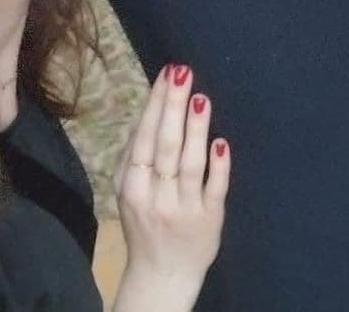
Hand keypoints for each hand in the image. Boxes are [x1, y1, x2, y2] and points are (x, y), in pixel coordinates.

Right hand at [112, 63, 229, 311]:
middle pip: (164, 146)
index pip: (144, 138)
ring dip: (196, 129)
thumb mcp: (127, 192)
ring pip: (189, 164)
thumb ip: (134, 156)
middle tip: (183, 72)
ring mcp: (184, 208)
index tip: (167, 73)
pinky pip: (214, 189)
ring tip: (201, 98)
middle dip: (172, 107)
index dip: (155, 105)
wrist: (162, 275)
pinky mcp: (210, 219)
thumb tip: (148, 112)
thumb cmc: (145, 222)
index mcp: (131, 186)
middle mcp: (155, 196)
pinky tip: (221, 143)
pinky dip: (218, 167)